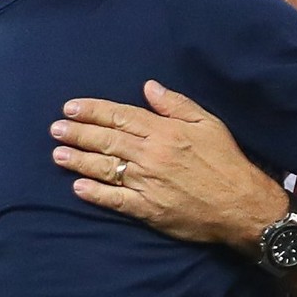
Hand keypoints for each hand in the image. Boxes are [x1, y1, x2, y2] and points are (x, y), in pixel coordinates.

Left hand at [50, 80, 286, 253]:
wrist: (240, 204)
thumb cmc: (225, 161)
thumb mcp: (207, 123)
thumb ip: (175, 104)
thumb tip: (148, 87)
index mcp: (164, 131)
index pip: (120, 116)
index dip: (93, 111)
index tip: (71, 107)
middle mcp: (151, 155)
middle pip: (107, 140)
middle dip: (78, 133)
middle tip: (55, 129)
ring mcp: (147, 183)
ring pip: (106, 168)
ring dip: (79, 160)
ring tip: (58, 154)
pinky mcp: (148, 209)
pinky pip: (116, 200)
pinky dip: (95, 193)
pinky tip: (77, 187)